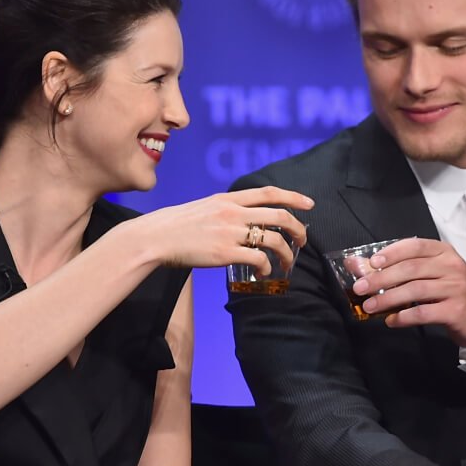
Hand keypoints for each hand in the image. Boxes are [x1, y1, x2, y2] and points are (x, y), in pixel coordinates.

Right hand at [129, 186, 312, 276]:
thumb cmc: (177, 226)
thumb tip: (245, 218)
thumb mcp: (205, 207)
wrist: (155, 238)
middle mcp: (233, 212)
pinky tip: (262, 272)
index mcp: (228, 199)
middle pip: (280, 215)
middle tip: (302, 241)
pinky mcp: (225, 253)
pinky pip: (258, 259)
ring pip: (274, 240)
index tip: (310, 204)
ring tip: (286, 263)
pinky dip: (266, 267)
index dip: (293, 196)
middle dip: (298, 229)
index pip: (268, 192)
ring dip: (286, 253)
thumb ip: (226, 210)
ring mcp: (230, 232)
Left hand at [350, 238, 465, 348]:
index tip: (371, 263)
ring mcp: (455, 288)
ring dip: (387, 299)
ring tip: (369, 306)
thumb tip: (357, 265)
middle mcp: (451, 267)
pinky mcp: (455, 311)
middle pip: (410, 269)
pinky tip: (391, 320)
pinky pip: (422, 313)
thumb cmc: (454, 292)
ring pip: (414, 290)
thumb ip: (399, 267)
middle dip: (381, 279)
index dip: (391, 253)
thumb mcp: (432, 273)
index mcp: (444, 252)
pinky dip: (403, 317)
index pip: (414, 246)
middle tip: (360, 288)